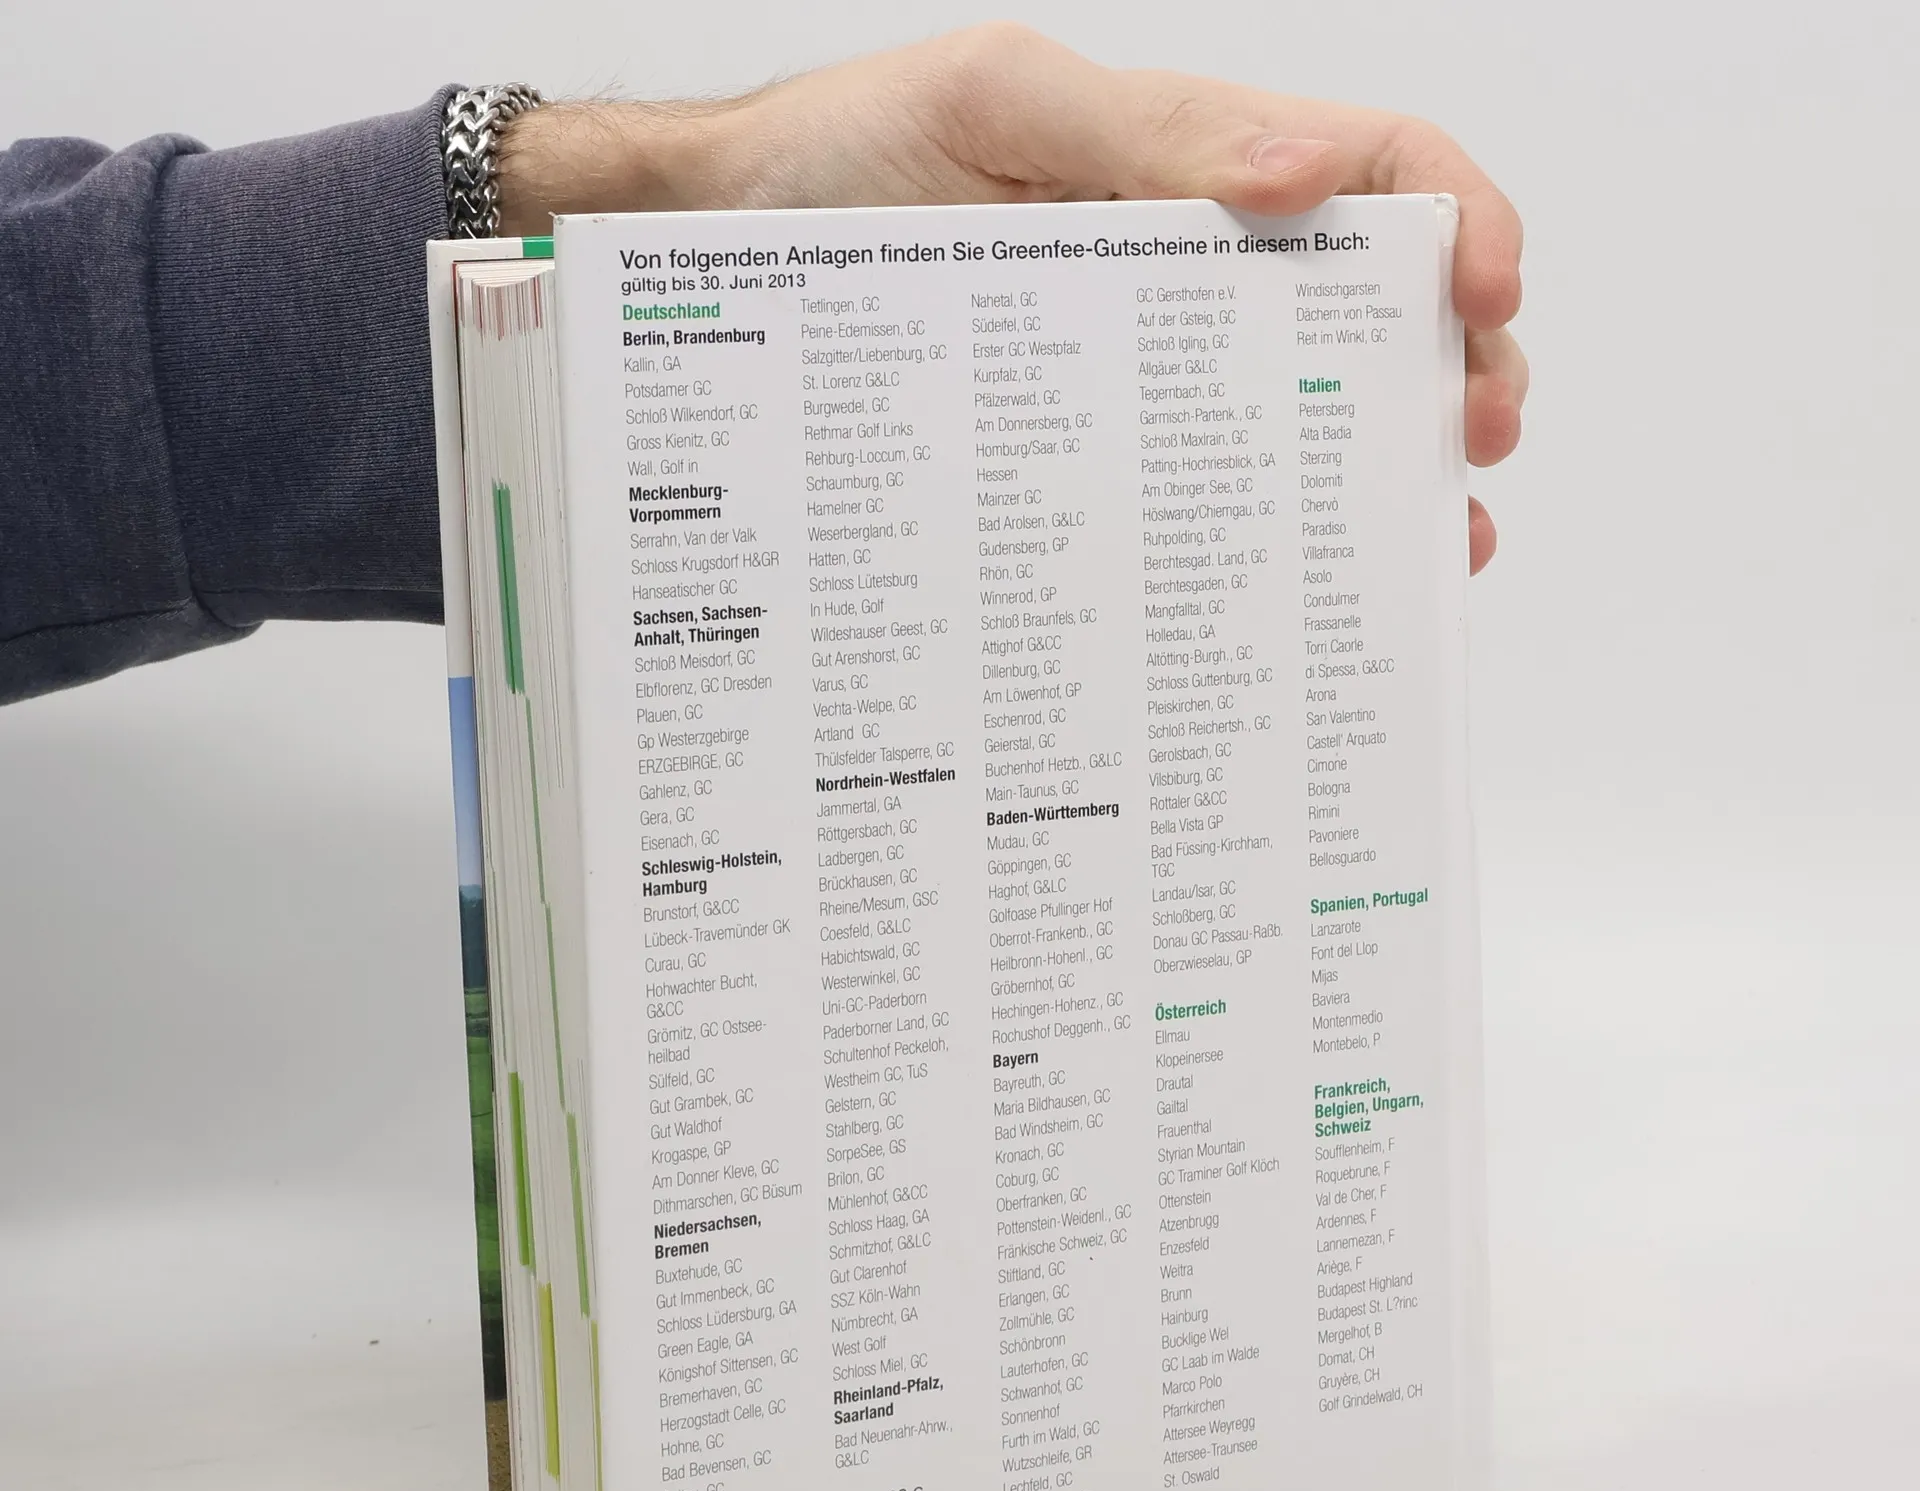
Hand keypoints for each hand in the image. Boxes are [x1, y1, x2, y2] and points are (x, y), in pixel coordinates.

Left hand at [497, 24, 1525, 570]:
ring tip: (1431, 546)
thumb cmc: (837, 164)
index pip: (1375, 173)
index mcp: (1189, 166)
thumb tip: (1303, 175)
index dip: (1463, 219)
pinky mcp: (1087, 467)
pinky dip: (1272, 551)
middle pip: (1373, 315)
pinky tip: (1308, 597)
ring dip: (1388, 480)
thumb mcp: (995, 107)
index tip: (1491, 296)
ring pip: (1306, 424)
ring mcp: (1142, 382)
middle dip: (1456, 371)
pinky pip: (1200, 504)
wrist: (715, 262)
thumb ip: (1148, 133)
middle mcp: (1188, 277)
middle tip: (1473, 447)